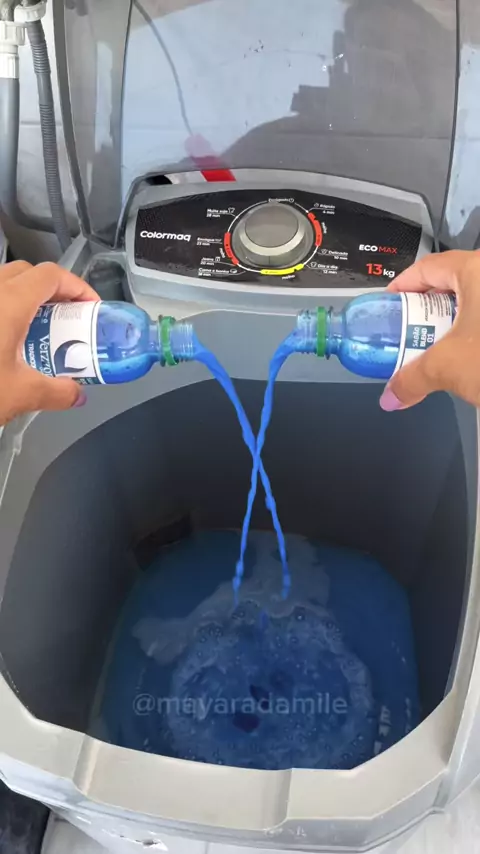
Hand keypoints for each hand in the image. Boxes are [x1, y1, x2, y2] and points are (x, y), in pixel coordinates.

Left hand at [0, 261, 98, 424]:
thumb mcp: (20, 394)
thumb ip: (56, 392)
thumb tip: (76, 394)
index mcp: (8, 302)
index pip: (51, 275)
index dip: (77, 286)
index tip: (90, 308)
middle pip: (26, 273)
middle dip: (50, 291)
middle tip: (64, 319)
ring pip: (1, 285)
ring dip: (23, 300)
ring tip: (33, 332)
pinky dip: (1, 313)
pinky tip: (2, 342)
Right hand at [380, 250, 479, 410]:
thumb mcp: (449, 368)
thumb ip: (412, 379)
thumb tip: (391, 397)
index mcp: (477, 269)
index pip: (427, 267)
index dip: (402, 286)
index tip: (388, 306)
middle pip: (456, 283)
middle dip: (431, 309)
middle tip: (411, 333)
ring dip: (459, 323)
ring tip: (442, 350)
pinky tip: (475, 356)